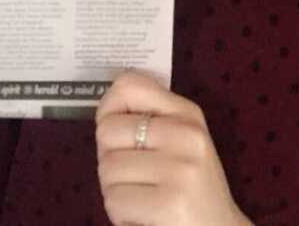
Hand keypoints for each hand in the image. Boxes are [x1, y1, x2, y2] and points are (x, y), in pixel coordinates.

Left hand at [95, 70, 250, 225]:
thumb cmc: (192, 186)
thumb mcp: (181, 142)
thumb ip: (150, 119)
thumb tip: (105, 107)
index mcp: (187, 114)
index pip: (128, 86)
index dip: (109, 107)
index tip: (117, 131)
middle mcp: (186, 134)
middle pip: (108, 130)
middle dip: (109, 158)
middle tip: (131, 176)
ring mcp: (179, 169)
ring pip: (108, 168)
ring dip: (115, 190)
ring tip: (141, 196)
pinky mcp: (168, 204)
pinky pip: (115, 200)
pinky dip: (121, 214)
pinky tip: (144, 214)